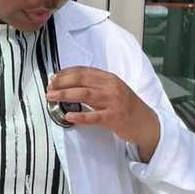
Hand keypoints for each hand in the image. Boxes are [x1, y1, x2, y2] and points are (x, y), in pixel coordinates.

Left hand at [46, 67, 160, 161]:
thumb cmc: (125, 106)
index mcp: (109, 78)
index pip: (83, 71)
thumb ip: (94, 85)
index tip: (53, 78)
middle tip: (49, 88)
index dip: (65, 74)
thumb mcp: (112, 89)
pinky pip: (94, 116)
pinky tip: (68, 116)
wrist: (146, 122)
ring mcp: (113, 102)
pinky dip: (80, 116)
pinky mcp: (114, 118)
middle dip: (62, 83)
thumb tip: (68, 83)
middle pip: (81, 80)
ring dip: (65, 95)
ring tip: (52, 97)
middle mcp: (111, 87)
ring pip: (85, 95)